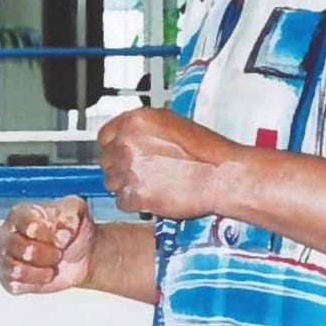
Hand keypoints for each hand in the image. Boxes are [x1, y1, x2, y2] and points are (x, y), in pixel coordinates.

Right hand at [0, 195, 95, 293]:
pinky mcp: (8, 279)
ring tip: (53, 265)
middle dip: (47, 254)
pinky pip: (16, 286)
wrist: (79, 256)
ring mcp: (5, 257)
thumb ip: (70, 216)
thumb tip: (62, 232)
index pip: (25, 222)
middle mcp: (6, 234)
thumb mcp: (77, 212)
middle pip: (22, 248)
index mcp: (20, 213)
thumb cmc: (70, 231)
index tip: (60, 237)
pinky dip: (36, 282)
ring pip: (16, 270)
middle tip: (59, 252)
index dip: (45, 232)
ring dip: (42, 271)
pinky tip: (45, 274)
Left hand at [96, 107, 237, 219]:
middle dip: (120, 168)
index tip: (120, 155)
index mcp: (135, 121)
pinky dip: (134, 204)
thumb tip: (130, 136)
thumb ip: (144, 129)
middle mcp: (127, 142)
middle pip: (106, 160)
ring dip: (126, 187)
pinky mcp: (134, 194)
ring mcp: (128, 169)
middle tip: (142, 174)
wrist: (221, 175)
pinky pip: (121, 202)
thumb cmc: (205, 151)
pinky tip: (152, 198)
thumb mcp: (171, 123)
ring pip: (111, 183)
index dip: (114, 148)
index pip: (104, 136)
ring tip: (150, 186)